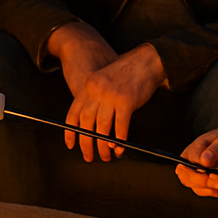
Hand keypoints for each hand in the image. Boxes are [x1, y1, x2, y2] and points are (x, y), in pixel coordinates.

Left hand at [50, 24, 164, 161]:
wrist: (146, 61)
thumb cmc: (127, 73)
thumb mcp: (104, 81)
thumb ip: (95, 98)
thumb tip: (93, 126)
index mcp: (88, 86)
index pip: (73, 113)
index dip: (71, 132)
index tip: (71, 145)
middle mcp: (96, 91)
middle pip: (86, 123)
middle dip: (86, 143)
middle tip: (89, 156)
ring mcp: (111, 96)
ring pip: (102, 128)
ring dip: (103, 145)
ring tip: (106, 156)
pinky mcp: (126, 101)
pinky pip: (120, 125)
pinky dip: (119, 139)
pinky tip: (119, 147)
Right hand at [177, 122, 217, 196]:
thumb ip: (217, 150)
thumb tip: (203, 161)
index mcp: (193, 151)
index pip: (184, 168)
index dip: (197, 175)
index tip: (215, 176)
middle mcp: (194, 163)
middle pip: (188, 181)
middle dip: (208, 184)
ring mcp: (203, 175)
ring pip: (201, 190)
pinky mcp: (214, 184)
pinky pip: (216, 193)